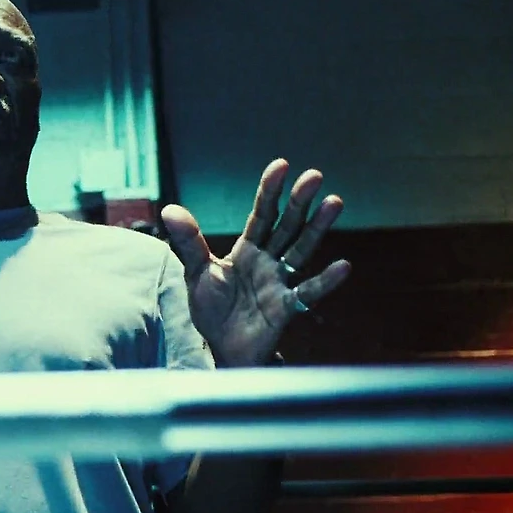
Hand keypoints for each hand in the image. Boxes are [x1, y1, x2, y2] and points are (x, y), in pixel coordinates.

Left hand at [160, 159, 351, 366]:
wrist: (220, 346)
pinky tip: (343, 266)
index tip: (281, 165)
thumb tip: (169, 210)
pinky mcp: (284, 308)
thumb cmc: (212, 307)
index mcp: (247, 249)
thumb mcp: (196, 271)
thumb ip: (188, 242)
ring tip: (335, 201)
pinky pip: (307, 293)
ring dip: (318, 228)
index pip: (261, 214)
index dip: (270, 191)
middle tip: (314, 176)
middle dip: (299, 202)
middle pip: (286, 226)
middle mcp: (268, 261)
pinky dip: (325, 281)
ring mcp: (279, 282)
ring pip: (302, 250)